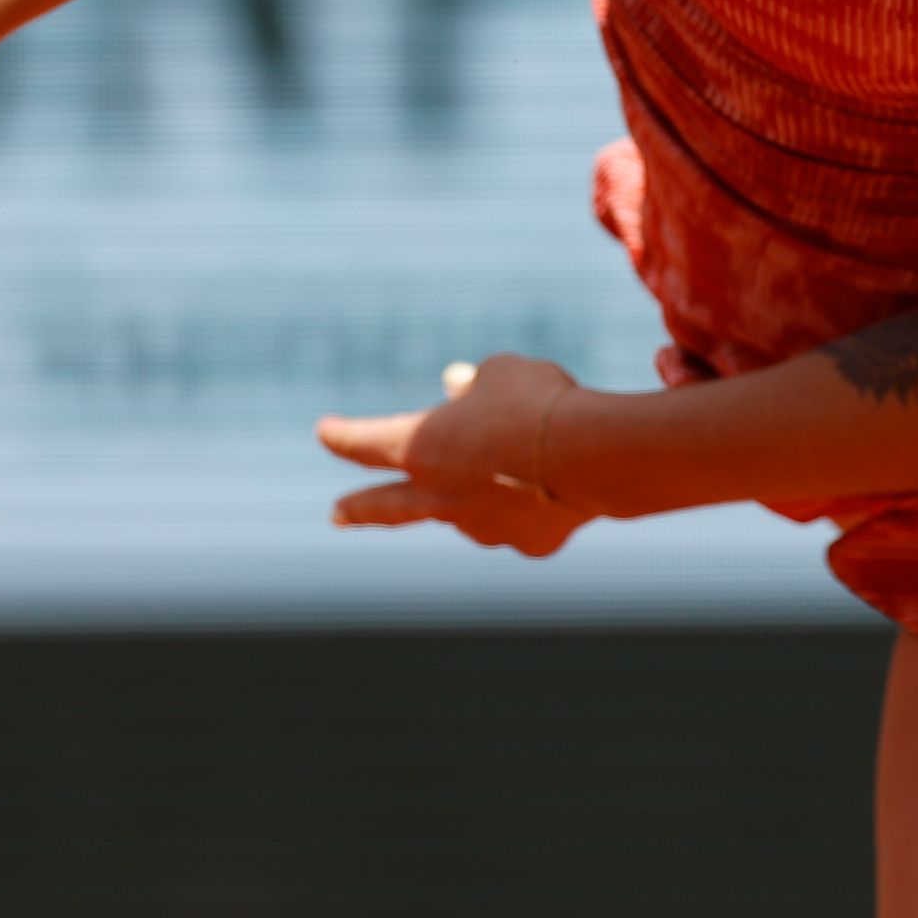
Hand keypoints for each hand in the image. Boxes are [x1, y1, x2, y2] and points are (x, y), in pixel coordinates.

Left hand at [318, 354, 587, 557]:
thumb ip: (473, 387)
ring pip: (474, 507)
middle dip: (359, 510)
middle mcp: (441, 496)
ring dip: (487, 485)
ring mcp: (482, 528)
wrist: (592, 455)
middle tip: (336, 514)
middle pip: (387, 507)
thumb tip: (460, 391)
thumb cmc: (537, 401)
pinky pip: (525, 519)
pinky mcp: (527, 544)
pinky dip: (534, 502)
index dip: (343, 436)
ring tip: (525, 456)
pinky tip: (559, 484)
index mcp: (420, 448)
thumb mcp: (500, 373)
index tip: (324, 431)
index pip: (366, 443)